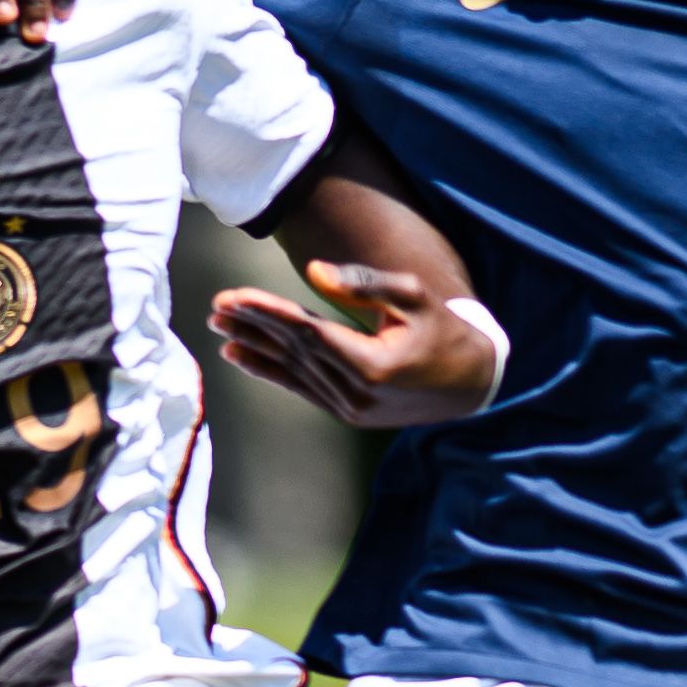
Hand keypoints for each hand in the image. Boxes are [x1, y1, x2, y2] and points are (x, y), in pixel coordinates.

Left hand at [207, 260, 504, 428]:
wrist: (470, 385)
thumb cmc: (445, 331)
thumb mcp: (415, 297)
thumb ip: (366, 284)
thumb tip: (314, 272)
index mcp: (372, 365)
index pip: (307, 332)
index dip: (267, 313)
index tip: (233, 296)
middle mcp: (355, 393)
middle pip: (292, 351)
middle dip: (252, 325)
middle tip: (216, 306)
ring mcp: (349, 408)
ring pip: (291, 370)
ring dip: (253, 346)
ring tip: (219, 326)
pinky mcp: (347, 413)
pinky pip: (300, 388)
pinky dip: (269, 370)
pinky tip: (241, 354)